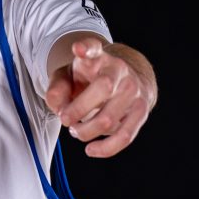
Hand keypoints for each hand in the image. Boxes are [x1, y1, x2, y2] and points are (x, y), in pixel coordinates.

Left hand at [44, 37, 153, 158]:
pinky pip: (124, 136)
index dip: (87, 48)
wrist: (128, 80)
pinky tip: (91, 150)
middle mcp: (120, 70)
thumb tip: (59, 108)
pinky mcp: (141, 111)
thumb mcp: (69, 77)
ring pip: (109, 119)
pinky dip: (106, 148)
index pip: (93, 48)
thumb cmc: (92, 79)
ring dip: (86, 131)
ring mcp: (133, 91)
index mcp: (98, 58)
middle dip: (77, 110)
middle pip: (102, 89)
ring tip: (76, 131)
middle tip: (66, 119)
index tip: (79, 49)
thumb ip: (57, 89)